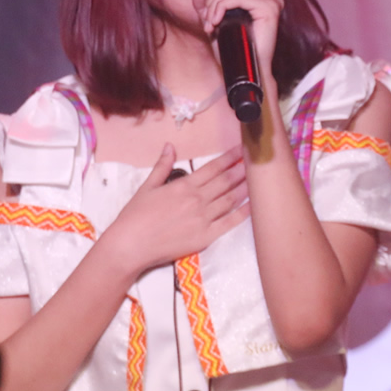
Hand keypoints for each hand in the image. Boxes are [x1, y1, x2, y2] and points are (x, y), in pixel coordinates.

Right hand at [102, 143, 249, 273]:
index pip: (213, 168)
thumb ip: (162, 166)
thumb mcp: (147, 187)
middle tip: (258, 160)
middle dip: (243, 170)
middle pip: (226, 181)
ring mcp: (203, 218)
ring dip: (246, 188)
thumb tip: (169, 146)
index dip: (230, 157)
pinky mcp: (206, 237)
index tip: (243, 149)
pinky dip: (243, 213)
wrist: (130, 245)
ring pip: (231, 199)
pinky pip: (230, 223)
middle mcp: (197, 199)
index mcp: (183, 185)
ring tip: (260, 179)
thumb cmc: (135, 216)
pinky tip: (254, 205)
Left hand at [191, 0, 283, 73]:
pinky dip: (220, 8)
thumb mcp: (214, 22)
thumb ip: (205, 4)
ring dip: (214, 4)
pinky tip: (216, 23)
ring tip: (210, 24)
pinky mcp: (269, 9)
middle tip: (207, 19)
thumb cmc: (232, 50)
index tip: (212, 3)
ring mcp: (271, 1)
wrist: (244, 71)